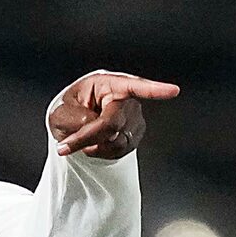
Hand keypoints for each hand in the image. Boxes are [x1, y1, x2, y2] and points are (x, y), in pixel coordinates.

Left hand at [48, 72, 178, 158]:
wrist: (73, 125)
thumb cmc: (69, 111)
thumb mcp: (61, 112)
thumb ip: (75, 119)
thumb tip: (92, 128)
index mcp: (108, 83)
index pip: (133, 85)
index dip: (155, 89)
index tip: (174, 90)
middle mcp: (126, 99)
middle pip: (111, 124)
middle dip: (87, 137)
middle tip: (65, 147)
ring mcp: (134, 119)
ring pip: (115, 142)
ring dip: (93, 146)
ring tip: (82, 140)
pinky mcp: (135, 136)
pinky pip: (119, 151)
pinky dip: (102, 152)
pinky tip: (95, 145)